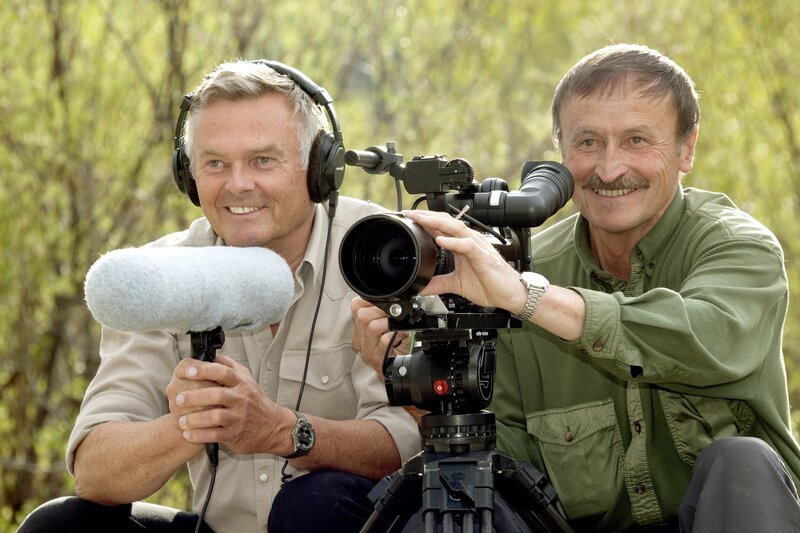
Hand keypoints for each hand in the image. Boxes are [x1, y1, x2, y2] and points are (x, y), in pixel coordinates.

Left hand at [170, 355, 292, 454]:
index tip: (188, 372)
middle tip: (178, 398)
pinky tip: (188, 434)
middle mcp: (241, 399)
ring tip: (180, 420)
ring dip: (195, 418)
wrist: (272, 427)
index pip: (223, 373)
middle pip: (217, 395)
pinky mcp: (235, 434)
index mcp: (242, 383)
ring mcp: (238, 417)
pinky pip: (215, 434)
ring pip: (215, 416)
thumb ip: (231, 367)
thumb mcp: (248, 380)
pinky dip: (199, 435)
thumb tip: (214, 357)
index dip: (205, 371)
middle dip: (195, 396)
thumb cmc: (255, 402)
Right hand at [351, 297, 409, 377]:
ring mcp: (368, 349)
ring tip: (396, 328)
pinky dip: (396, 335)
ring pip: (373, 327)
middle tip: (392, 314)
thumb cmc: (394, 346)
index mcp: (360, 328)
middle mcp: (360, 338)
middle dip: (381, 311)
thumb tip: (392, 299)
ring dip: (388, 324)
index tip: (382, 301)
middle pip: (363, 315)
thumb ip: (384, 312)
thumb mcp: (387, 325)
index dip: (370, 300)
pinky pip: (385, 340)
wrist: (397, 369)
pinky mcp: (377, 357)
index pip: (356, 306)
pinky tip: (400, 337)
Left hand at [402, 210, 524, 312]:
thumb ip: (438, 283)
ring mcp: (476, 247)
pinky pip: (467, 245)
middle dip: (426, 216)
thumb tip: (421, 287)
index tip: (408, 220)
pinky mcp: (482, 256)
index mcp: (461, 245)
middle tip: (409, 214)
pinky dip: (453, 242)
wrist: (510, 294)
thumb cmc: (490, 285)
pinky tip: (440, 240)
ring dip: (436, 222)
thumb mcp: (456, 284)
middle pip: (445, 221)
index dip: (424, 221)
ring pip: (455, 228)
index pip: (441, 227)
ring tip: (420, 220)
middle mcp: (468, 242)